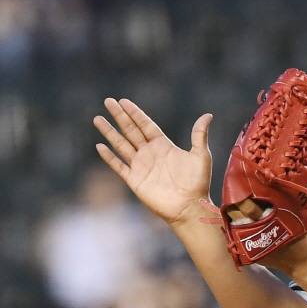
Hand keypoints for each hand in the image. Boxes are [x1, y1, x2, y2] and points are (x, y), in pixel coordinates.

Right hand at [94, 98, 212, 225]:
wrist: (189, 206)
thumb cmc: (198, 183)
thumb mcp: (201, 155)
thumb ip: (199, 135)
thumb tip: (208, 115)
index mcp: (163, 145)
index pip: (146, 125)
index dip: (135, 113)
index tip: (123, 101)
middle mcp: (150, 153)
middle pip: (131, 130)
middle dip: (120, 116)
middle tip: (108, 101)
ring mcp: (141, 166)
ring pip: (121, 145)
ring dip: (110, 132)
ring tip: (98, 119)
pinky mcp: (135, 180)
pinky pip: (119, 166)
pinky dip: (109, 157)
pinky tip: (100, 146)